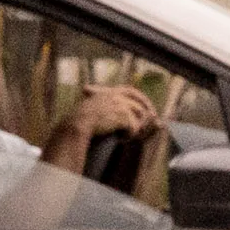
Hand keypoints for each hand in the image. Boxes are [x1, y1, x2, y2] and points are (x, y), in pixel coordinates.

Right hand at [40, 83, 163, 160]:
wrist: (78, 123)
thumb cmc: (80, 118)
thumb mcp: (92, 105)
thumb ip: (103, 102)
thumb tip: (109, 106)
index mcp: (110, 92)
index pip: (131, 91)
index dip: (141, 98)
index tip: (147, 106)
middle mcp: (117, 96)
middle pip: (139, 104)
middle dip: (147, 115)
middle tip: (151, 123)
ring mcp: (120, 105)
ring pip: (138, 116)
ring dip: (136, 127)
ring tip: (128, 135)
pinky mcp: (122, 116)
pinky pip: (133, 126)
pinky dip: (130, 134)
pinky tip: (122, 139)